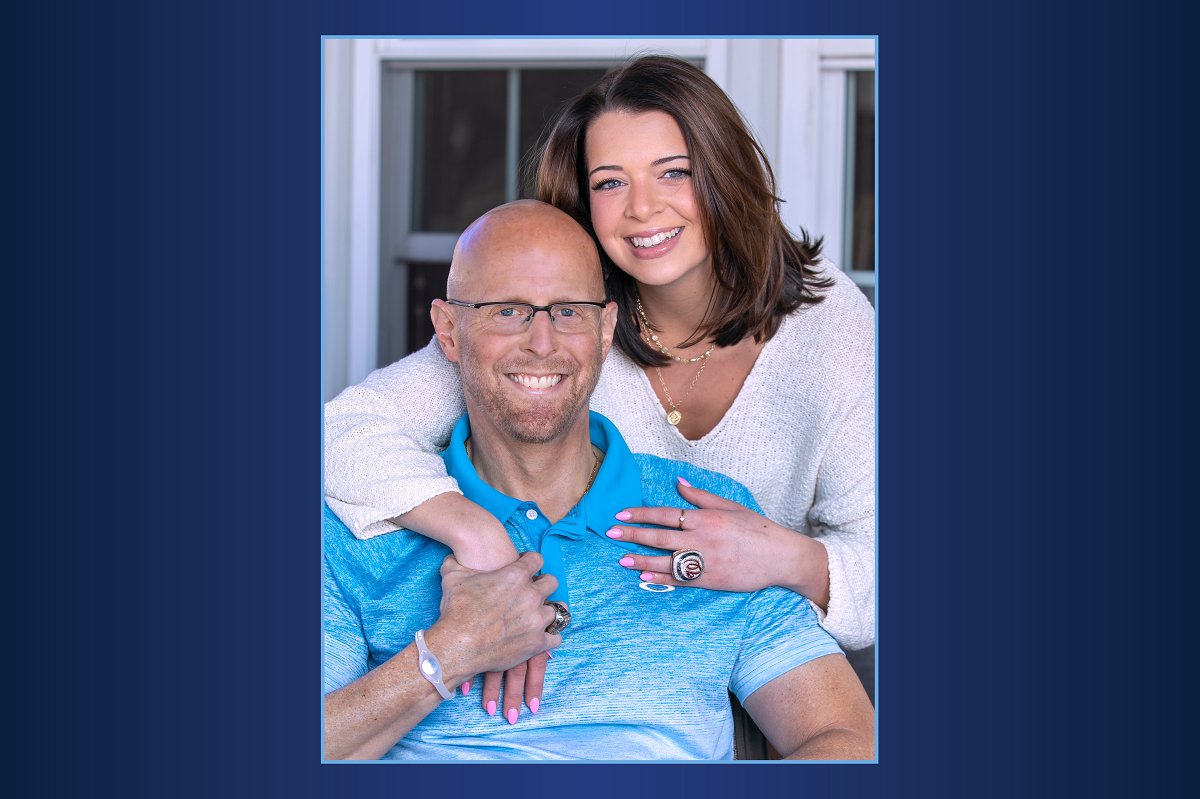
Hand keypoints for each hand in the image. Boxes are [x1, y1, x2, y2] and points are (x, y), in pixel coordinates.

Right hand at [443, 513, 541, 716]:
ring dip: (548, 611)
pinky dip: (550, 637)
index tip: (525, 568)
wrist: (457, 645)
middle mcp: (531, 595)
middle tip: (533, 591)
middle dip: (543, 585)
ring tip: (539, 614)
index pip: (537, 559)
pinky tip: (541, 636)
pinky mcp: (537, 643)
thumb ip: (457, 562)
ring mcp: (537, 620)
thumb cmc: (455, 610)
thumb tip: (453, 556)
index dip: (530, 562)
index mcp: (516, 575)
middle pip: (552, 582)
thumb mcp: (452, 576)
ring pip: (558, 610)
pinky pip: (556, 638)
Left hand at [605, 477, 830, 607]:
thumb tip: (679, 481)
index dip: (641, 514)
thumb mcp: (731, 505)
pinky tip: (645, 575)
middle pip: (659, 536)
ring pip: (665, 560)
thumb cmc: (758, 528)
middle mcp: (702, 538)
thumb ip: (701, 495)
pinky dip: (661, 577)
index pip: (665, 514)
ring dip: (641, 559)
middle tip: (610, 534)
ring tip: (622, 558)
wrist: (781, 557)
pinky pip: (680, 579)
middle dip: (633, 534)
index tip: (621, 515)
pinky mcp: (710, 580)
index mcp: (706, 517)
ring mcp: (705, 561)